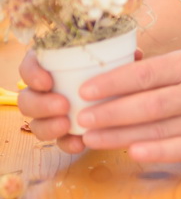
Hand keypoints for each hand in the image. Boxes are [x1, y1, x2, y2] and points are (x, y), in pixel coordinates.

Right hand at [17, 46, 142, 155]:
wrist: (123, 99)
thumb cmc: (113, 70)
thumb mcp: (117, 60)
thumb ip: (122, 57)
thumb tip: (135, 54)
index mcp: (51, 66)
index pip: (29, 66)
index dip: (32, 74)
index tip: (47, 81)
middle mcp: (45, 91)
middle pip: (27, 98)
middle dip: (40, 104)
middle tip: (62, 105)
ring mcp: (51, 115)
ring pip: (36, 123)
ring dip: (48, 126)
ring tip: (66, 125)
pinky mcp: (63, 134)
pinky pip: (58, 142)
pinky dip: (67, 143)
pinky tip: (79, 144)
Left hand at [21, 47, 180, 163]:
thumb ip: (152, 71)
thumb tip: (107, 69)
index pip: (145, 73)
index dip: (112, 82)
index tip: (84, 90)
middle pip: (149, 102)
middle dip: (110, 112)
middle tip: (81, 118)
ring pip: (158, 128)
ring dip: (120, 135)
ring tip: (91, 138)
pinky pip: (180, 149)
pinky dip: (155, 151)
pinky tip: (131, 152)